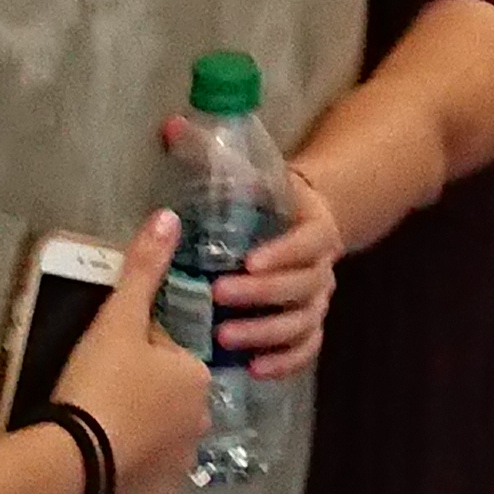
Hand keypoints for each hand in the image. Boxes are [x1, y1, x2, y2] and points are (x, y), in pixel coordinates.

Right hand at [64, 214, 214, 493]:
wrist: (73, 462)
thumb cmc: (98, 384)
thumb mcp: (116, 321)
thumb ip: (143, 269)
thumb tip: (169, 216)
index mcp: (196, 376)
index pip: (165, 353)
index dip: (132, 352)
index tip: (103, 361)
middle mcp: (201, 422)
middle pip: (165, 396)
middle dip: (139, 393)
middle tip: (95, 393)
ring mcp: (182, 465)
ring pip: (158, 436)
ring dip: (135, 431)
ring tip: (95, 427)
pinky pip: (146, 475)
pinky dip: (128, 468)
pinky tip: (101, 459)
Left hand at [165, 125, 342, 379]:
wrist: (300, 223)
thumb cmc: (263, 201)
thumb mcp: (244, 174)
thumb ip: (209, 152)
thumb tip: (170, 124)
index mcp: (313, 227)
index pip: (306, 242)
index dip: (281, 253)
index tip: (247, 261)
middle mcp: (323, 267)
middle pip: (303, 286)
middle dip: (261, 294)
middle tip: (219, 297)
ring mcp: (318, 300)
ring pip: (304, 323)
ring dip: (267, 333)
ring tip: (227, 340)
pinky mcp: (309, 327)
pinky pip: (306, 350)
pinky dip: (284, 363)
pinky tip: (254, 370)